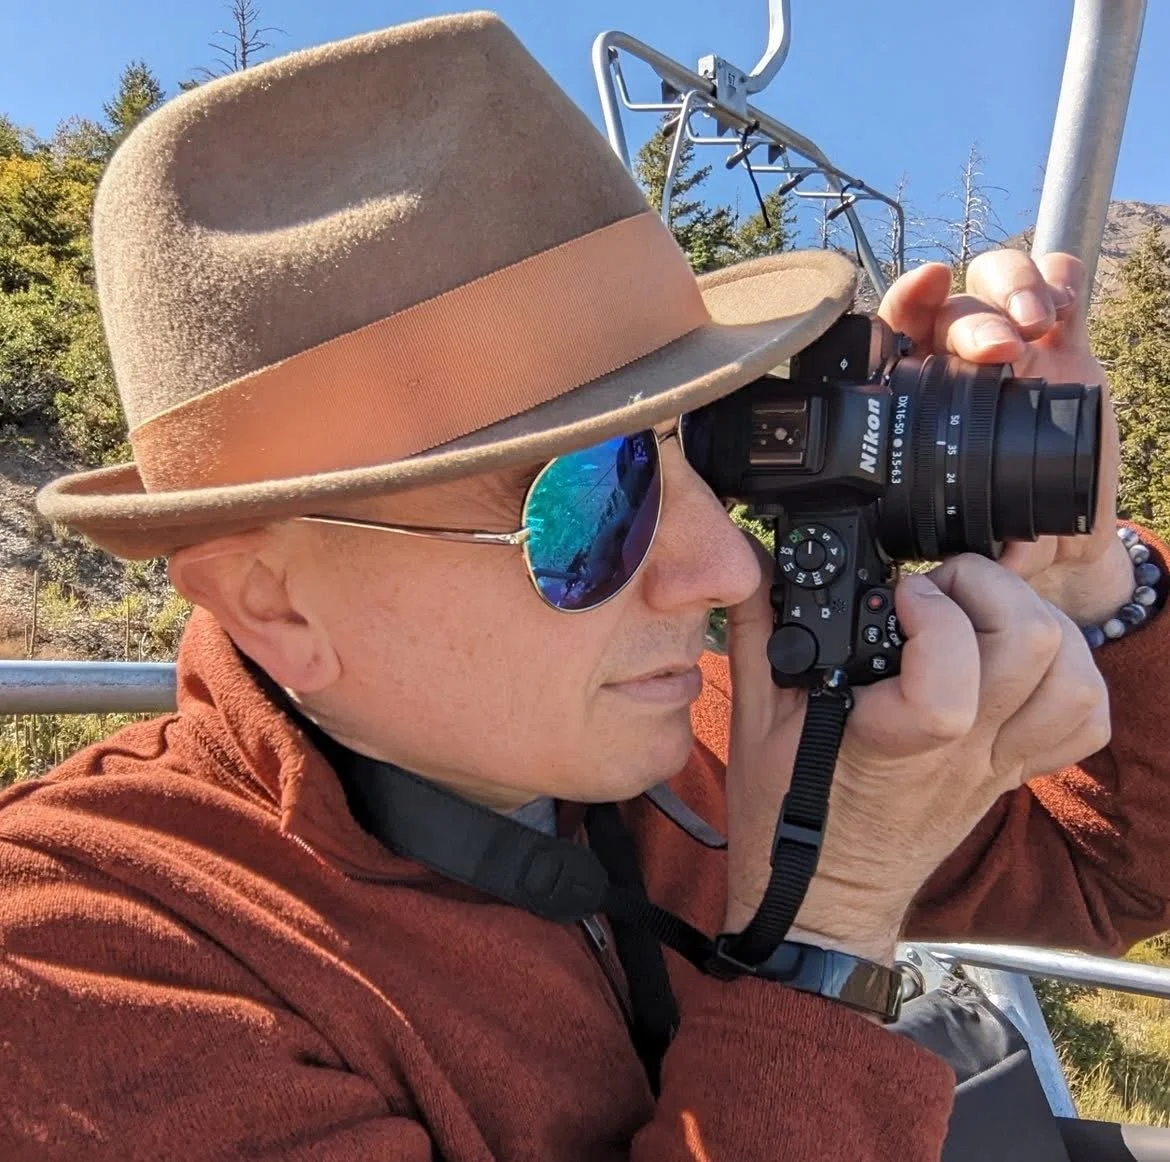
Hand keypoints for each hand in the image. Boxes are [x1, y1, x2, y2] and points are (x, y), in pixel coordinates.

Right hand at [722, 548, 1109, 965]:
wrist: (823, 897)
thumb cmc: (784, 817)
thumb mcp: (753, 717)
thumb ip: (757, 629)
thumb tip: (754, 562)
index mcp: (890, 740)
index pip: (949, 678)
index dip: (934, 613)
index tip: (898, 592)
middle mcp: (959, 751)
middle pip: (1032, 648)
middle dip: (989, 588)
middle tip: (939, 587)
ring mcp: (996, 763)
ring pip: (1074, 680)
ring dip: (1038, 623)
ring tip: (981, 614)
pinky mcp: (1014, 771)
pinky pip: (1082, 722)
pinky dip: (1069, 676)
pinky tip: (1018, 661)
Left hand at [878, 251, 1131, 624]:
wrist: (1063, 526)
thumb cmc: (1003, 522)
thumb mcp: (980, 533)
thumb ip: (971, 544)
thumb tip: (974, 567)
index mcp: (921, 397)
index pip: (897, 334)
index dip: (903, 304)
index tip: (921, 293)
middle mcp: (961, 363)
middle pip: (952, 311)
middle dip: (972, 322)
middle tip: (997, 351)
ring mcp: (1014, 342)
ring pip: (997, 281)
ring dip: (1014, 290)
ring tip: (1034, 325)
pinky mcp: (1066, 335)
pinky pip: (1059, 278)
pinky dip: (1060, 277)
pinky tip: (1062, 305)